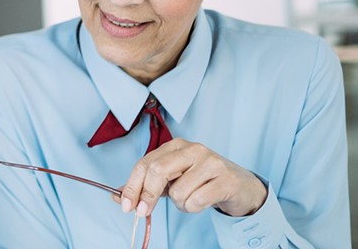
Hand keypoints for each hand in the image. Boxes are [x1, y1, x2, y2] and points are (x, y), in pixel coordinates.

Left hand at [117, 138, 266, 217]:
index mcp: (175, 146)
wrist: (241, 187)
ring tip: (191, 198)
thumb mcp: (172, 180)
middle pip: (157, 171)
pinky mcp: (225, 179)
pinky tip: (203, 200)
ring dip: (180, 204)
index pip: (145, 163)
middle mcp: (192, 149)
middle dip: (147, 195)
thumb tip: (117, 197)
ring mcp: (210, 162)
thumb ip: (146, 186)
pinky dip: (194, 207)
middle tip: (144, 212)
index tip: (125, 205)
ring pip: (178, 191)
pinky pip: (197, 200)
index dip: (132, 185)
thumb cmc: (202, 181)